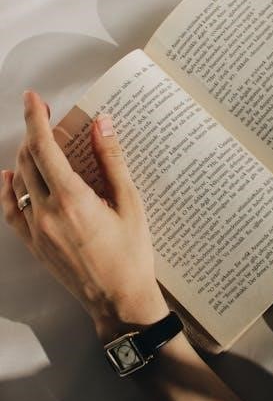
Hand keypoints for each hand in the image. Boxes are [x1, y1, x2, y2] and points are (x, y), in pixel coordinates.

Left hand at [1, 91, 168, 341]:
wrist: (119, 302)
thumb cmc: (132, 255)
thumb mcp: (130, 205)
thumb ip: (112, 162)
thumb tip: (102, 125)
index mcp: (72, 198)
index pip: (44, 147)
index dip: (35, 118)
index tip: (33, 98)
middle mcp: (47, 212)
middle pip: (29, 160)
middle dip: (33, 133)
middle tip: (44, 116)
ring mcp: (36, 230)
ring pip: (20, 182)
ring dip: (26, 157)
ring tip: (39, 143)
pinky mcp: (34, 245)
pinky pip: (11, 211)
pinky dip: (8, 189)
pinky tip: (10, 177)